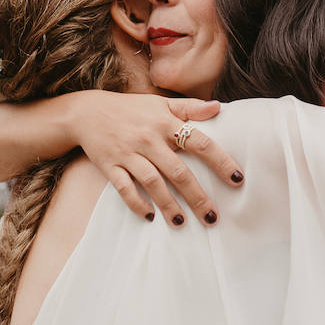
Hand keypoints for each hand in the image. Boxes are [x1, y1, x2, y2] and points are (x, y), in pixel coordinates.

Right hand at [72, 92, 243, 225]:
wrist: (87, 112)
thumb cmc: (131, 109)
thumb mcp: (160, 103)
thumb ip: (190, 108)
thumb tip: (219, 108)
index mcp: (166, 123)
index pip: (200, 143)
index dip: (220, 161)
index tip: (237, 180)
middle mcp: (149, 139)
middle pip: (178, 171)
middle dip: (197, 196)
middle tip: (213, 217)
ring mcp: (129, 154)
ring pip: (153, 182)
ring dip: (168, 204)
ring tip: (182, 222)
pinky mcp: (110, 166)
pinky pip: (124, 188)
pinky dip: (137, 203)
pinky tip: (150, 217)